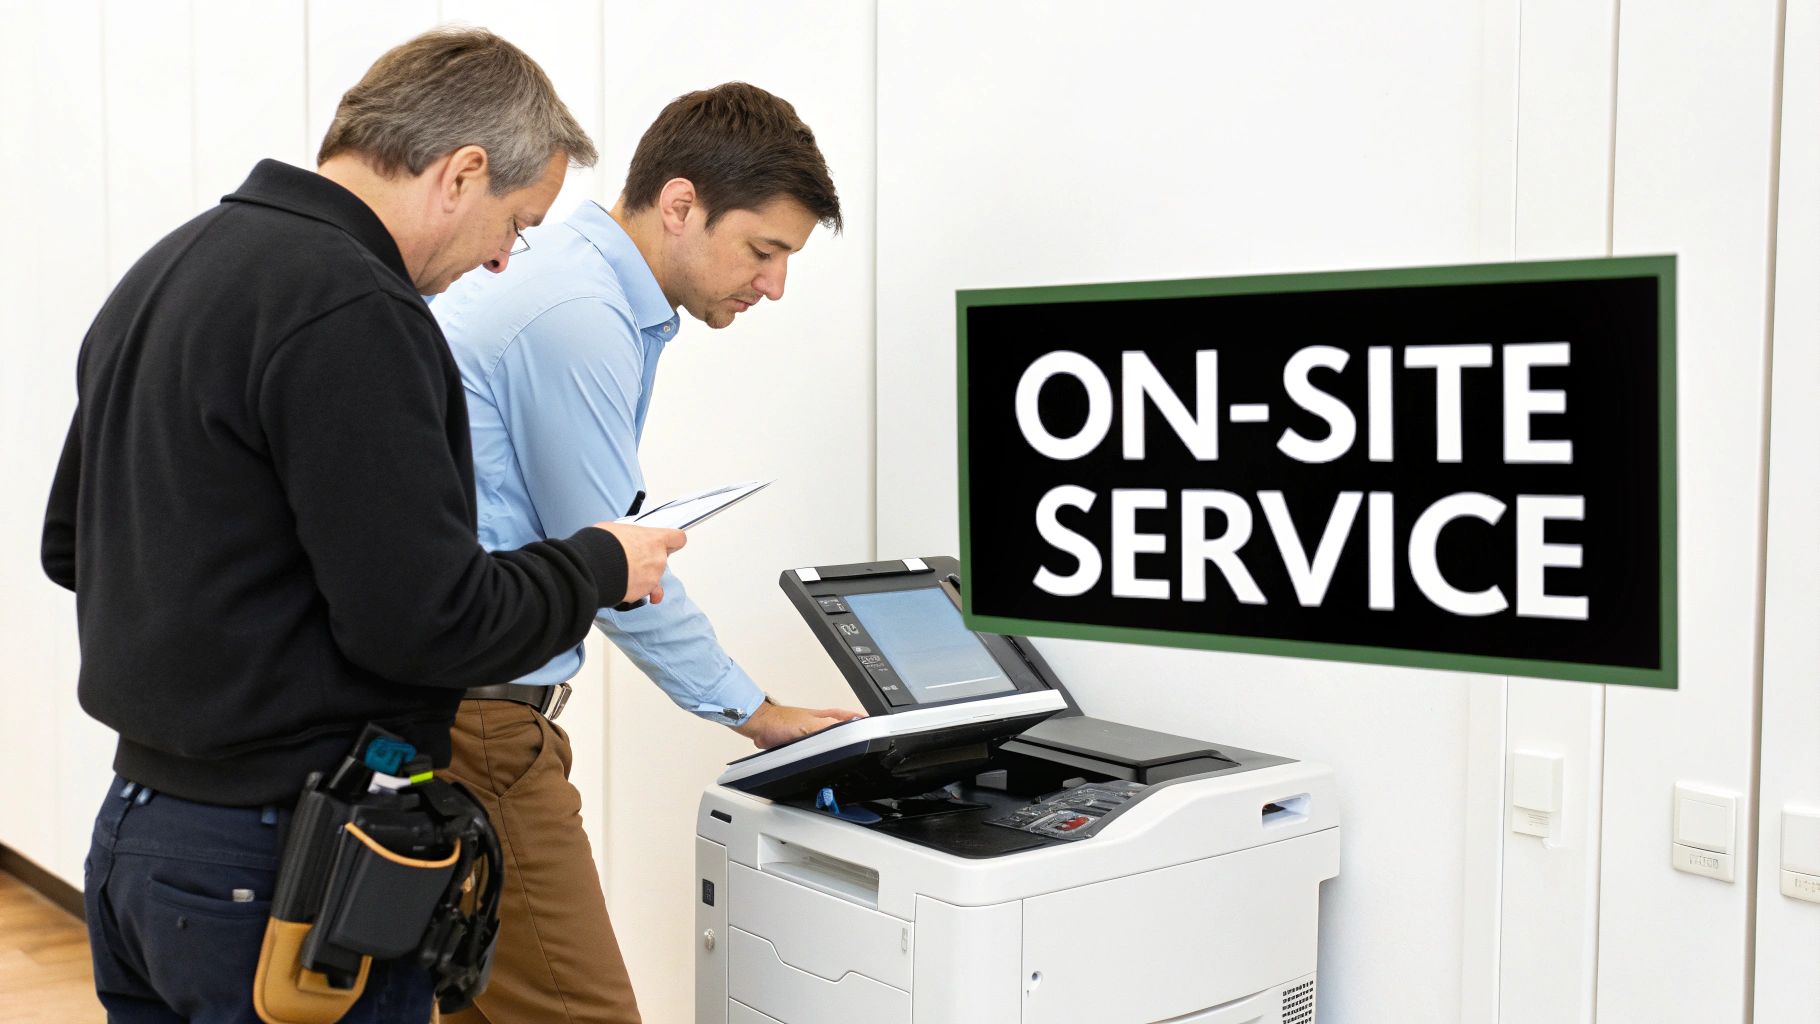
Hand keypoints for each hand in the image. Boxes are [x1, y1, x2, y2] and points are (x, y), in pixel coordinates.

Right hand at [593, 521, 685, 604]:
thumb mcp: (617, 530)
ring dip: (641, 579)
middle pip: (661, 561)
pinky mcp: (643, 593)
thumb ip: (629, 537)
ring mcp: (653, 578)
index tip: (668, 543)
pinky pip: (642, 592)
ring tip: (622, 575)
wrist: (595, 565)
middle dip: (648, 563)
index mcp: (655, 539)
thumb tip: (623, 540)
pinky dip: (634, 591)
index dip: (672, 542)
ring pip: (652, 579)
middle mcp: (659, 559)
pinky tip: (622, 586)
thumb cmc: (604, 544)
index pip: (677, 539)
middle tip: (631, 560)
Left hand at [733, 701, 865, 748]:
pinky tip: (823, 759)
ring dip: (837, 745)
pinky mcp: (800, 742)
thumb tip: (847, 730)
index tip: (873, 726)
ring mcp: (810, 732)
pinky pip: (815, 749)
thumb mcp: (809, 726)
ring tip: (849, 752)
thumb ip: (828, 728)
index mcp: (825, 716)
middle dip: (853, 733)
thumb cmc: (779, 722)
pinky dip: (821, 754)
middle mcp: (819, 722)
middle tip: (865, 739)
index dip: (862, 722)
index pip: (849, 717)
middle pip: (842, 728)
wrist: (759, 728)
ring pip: (829, 739)